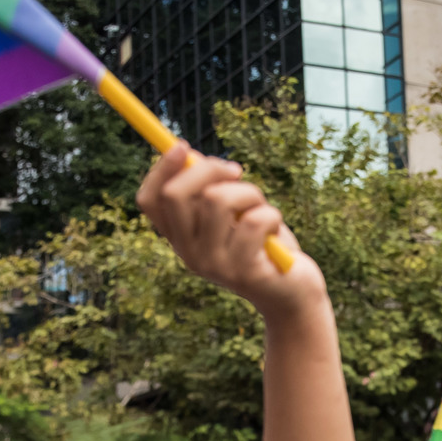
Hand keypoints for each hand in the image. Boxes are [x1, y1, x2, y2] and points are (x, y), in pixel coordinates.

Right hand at [136, 145, 322, 320]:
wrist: (292, 293)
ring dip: (249, 193)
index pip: (149, 201)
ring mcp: (213, 265)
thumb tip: (187, 154)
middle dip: (208, 169)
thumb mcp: (233, 213)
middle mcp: (188, 254)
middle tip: (237, 171)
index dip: (161, 169)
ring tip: (262, 210)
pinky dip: (271, 215)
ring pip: (218, 199)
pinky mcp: (242, 272)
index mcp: (180, 238)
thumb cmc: (262, 245)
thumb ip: (209, 189)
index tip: (184, 147)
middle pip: (175, 195)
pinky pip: (253, 220)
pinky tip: (275, 232)